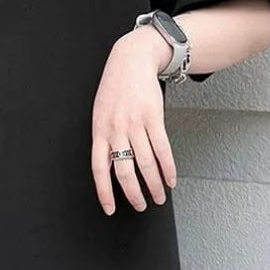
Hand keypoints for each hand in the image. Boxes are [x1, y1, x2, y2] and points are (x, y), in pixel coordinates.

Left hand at [90, 27, 177, 214]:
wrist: (130, 60)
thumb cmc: (114, 90)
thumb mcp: (100, 115)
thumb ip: (105, 139)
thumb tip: (112, 167)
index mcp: (99, 132)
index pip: (100, 169)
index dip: (104, 192)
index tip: (111, 209)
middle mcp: (115, 130)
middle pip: (124, 171)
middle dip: (134, 194)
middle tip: (141, 206)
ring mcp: (134, 124)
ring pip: (145, 163)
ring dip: (154, 184)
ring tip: (159, 197)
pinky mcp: (152, 117)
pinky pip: (161, 148)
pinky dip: (167, 167)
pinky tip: (170, 179)